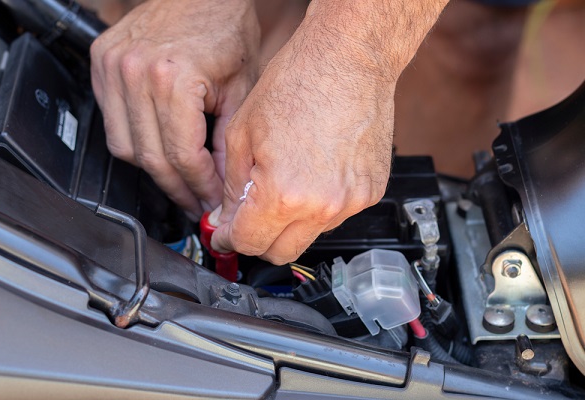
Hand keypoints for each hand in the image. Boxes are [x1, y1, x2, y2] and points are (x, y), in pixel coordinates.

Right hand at [90, 0, 259, 218]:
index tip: (211, 201)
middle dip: (177, 189)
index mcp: (173, 78)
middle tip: (196, 202)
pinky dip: (135, 143)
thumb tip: (221, 186)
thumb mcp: (241, 88)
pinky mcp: (101, 65)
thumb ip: (228, 142)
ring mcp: (112, 68)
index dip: (199, 187)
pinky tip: (158, 148)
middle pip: (151, 158)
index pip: (182, 156)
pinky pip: (112, 124)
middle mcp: (135, 73)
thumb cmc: (226, 27)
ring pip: (124, 148)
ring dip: (153, 171)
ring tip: (179, 180)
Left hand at [210, 0, 447, 263]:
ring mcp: (351, 202)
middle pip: (280, 253)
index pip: (248, 243)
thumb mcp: (242, 134)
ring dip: (289, 224)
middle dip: (258, 240)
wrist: (350, 57)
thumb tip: (226, 221)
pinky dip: (318, 206)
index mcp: (283, 193)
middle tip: (247, 217)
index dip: (229, 240)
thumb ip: (231, 188)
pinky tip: (311, 175)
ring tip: (282, 185)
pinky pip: (335, 216)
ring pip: (309, 236)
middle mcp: (322, 206)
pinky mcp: (371, 192)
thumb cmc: (298, 82)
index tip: (225, 233)